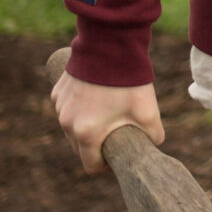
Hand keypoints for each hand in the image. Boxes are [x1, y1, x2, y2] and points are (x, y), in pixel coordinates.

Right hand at [47, 46, 164, 172]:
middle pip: (79, 149)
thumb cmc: (129, 81)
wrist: (111, 45)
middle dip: (95, 148)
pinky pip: (67, 110)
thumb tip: (152, 145)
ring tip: (106, 115)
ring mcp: (60, 107)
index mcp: (86, 133)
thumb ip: (153, 137)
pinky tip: (95, 100)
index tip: (116, 156)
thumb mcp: (149, 113)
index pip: (91, 166)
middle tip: (114, 135)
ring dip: (85, 128)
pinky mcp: (58, 92)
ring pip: (71, 129)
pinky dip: (78, 111)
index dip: (105, 166)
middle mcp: (67, 123)